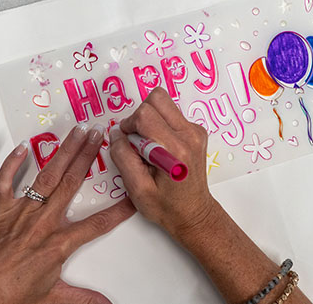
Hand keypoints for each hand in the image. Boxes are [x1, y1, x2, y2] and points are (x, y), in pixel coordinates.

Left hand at [0, 125, 135, 303]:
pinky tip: (22, 148)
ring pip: (46, 176)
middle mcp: (41, 222)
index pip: (96, 224)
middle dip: (88, 157)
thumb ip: (83, 299)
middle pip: (71, 183)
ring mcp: (19, 212)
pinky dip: (12, 163)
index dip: (118, 211)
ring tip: (75, 133)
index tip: (131, 196)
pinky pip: (5, 182)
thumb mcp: (52, 299)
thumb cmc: (9, 297)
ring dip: (63, 152)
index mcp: (57, 244)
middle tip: (99, 136)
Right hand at [109, 87, 216, 238]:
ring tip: (149, 145)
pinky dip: (160, 124)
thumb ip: (123, 157)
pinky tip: (159, 147)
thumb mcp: (136, 188)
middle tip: (138, 141)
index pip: (144, 115)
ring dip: (151, 119)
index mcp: (174, 150)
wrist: (192, 213)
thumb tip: (116, 134)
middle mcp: (189, 135)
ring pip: (164, 103)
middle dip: (140, 117)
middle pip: (156, 99)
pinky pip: (171, 114)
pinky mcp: (196, 131)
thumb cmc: (167, 206)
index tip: (127, 142)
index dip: (129, 125)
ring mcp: (195, 131)